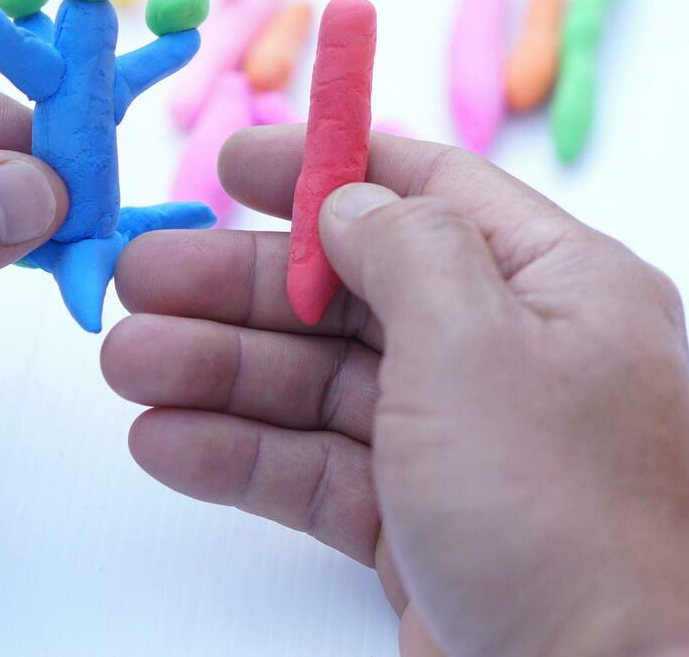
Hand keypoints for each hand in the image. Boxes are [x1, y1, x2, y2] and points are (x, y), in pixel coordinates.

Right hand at [103, 126, 688, 655]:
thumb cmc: (564, 516)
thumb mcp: (478, 343)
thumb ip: (404, 247)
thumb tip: (350, 198)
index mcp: (561, 287)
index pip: (430, 190)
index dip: (325, 168)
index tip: (230, 162)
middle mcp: (514, 357)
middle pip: (353, 293)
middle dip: (240, 286)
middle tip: (137, 275)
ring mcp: (465, 446)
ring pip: (322, 384)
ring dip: (220, 371)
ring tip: (124, 363)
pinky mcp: (422, 526)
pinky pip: (318, 468)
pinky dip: (242, 454)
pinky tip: (165, 441)